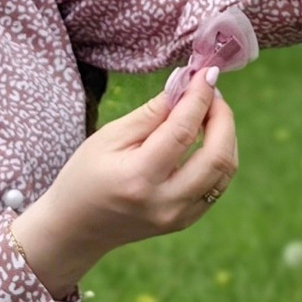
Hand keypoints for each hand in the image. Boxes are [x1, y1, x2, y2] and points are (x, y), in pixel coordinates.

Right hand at [12, 72, 237, 292]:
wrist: (76, 228)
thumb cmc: (84, 176)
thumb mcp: (108, 137)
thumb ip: (150, 114)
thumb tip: (184, 88)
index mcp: (138, 177)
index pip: (182, 132)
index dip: (200, 98)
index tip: (207, 73)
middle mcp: (164, 202)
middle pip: (217, 156)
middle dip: (223, 117)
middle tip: (212, 93)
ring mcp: (178, 216)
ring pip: (224, 171)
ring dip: (226, 136)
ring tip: (209, 112)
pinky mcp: (185, 221)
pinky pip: (217, 185)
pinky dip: (219, 156)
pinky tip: (206, 139)